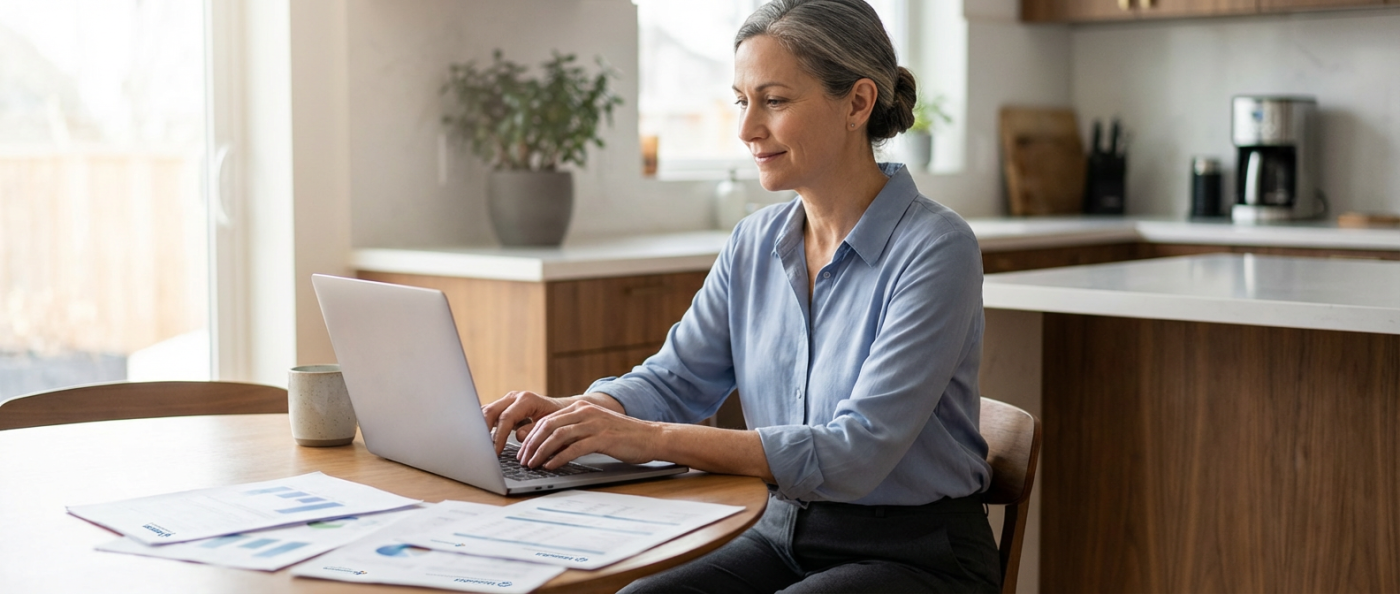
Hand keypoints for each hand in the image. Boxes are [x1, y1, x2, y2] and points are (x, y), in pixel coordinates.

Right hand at [482, 391, 565, 454]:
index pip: (506, 418)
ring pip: (487, 411)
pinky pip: (489, 415)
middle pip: (491, 411)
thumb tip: (518, 436)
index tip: (495, 452)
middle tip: (481, 449)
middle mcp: (514, 397)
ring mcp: (507, 401)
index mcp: (526, 400)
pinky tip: (482, 439)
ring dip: (481, 427)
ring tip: (478, 445)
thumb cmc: (559, 419)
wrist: (564, 409)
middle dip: (483, 430)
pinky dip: (484, 426)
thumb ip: (534, 430)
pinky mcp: (504, 407)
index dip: (499, 436)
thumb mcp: (551, 425)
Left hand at [517, 400, 661, 469]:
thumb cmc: (623, 437)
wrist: (650, 437)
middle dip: (532, 444)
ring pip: (558, 436)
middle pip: (548, 426)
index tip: (523, 451)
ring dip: (541, 452)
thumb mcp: (595, 428)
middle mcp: (585, 412)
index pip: (548, 420)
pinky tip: (551, 466)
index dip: (531, 436)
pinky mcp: (602, 438)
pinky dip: (559, 458)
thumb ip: (575, 432)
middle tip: (523, 459)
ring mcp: (594, 424)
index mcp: (581, 408)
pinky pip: (574, 448)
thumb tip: (550, 446)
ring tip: (533, 464)